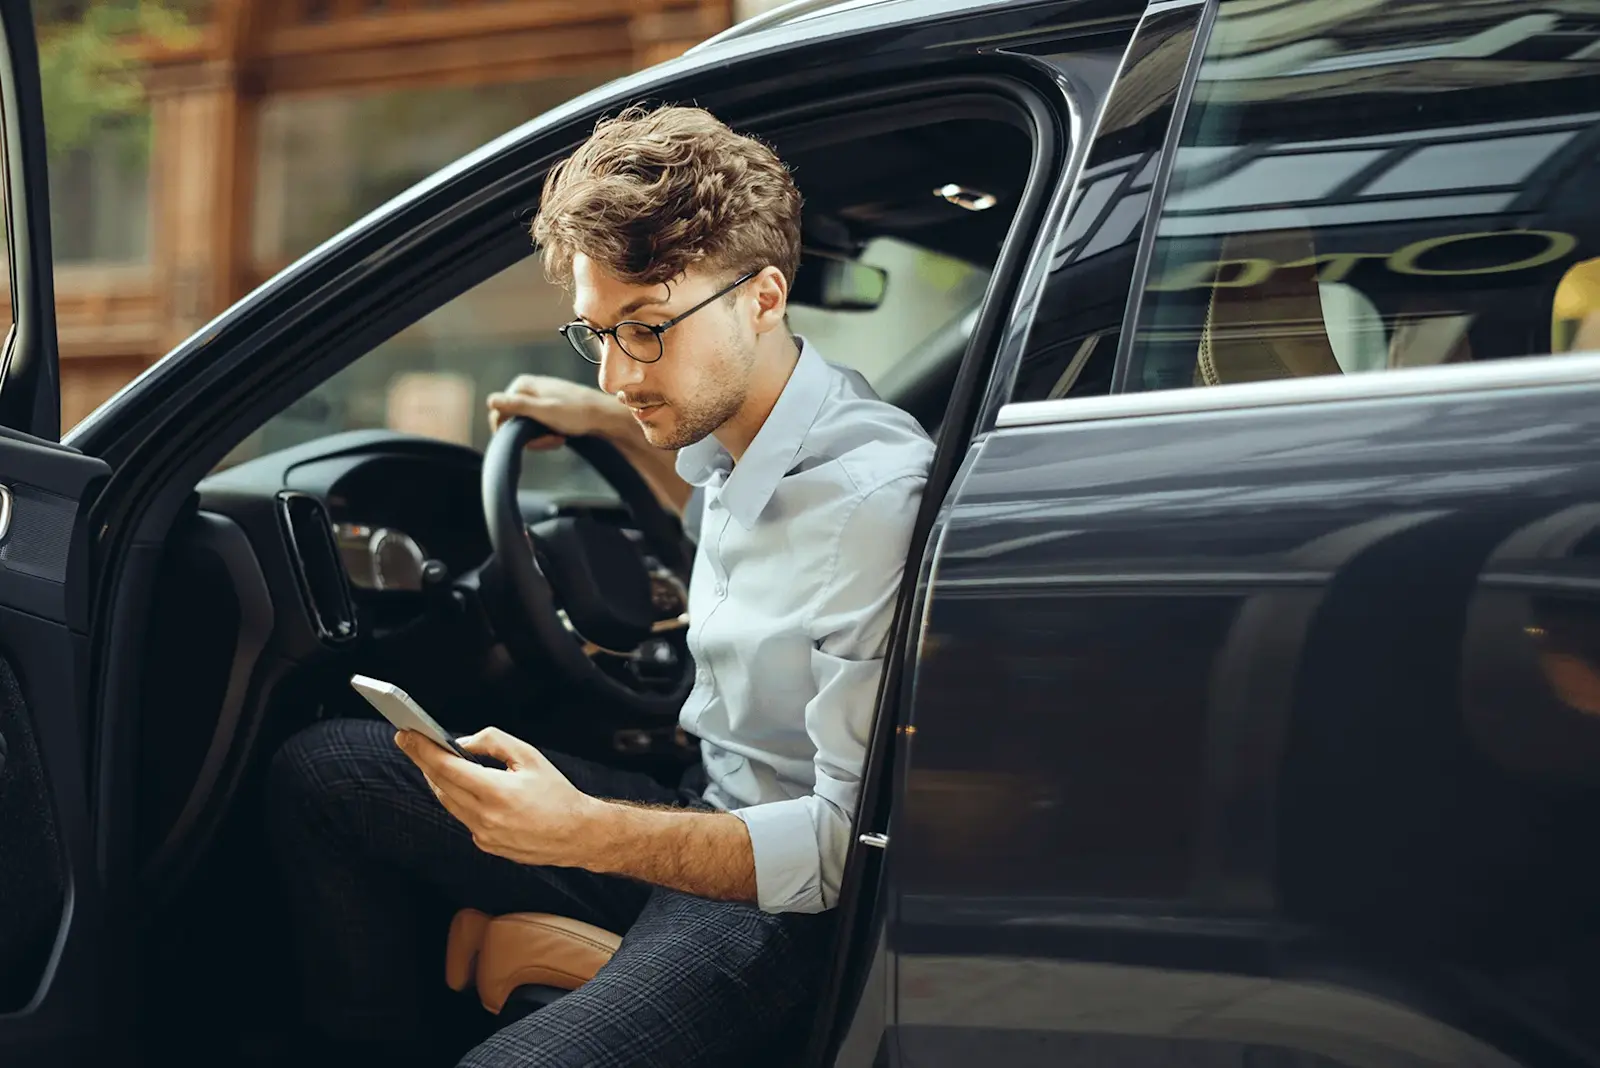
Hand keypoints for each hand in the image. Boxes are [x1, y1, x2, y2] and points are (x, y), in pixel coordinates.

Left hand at [394, 726, 598, 866]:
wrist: (576, 834)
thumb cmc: (556, 792)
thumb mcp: (530, 756)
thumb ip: (493, 743)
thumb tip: (461, 744)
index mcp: (497, 792)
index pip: (447, 768)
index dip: (423, 749)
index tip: (406, 734)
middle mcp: (485, 817)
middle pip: (440, 785)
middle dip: (422, 760)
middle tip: (409, 741)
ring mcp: (484, 835)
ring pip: (448, 803)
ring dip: (436, 780)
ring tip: (430, 760)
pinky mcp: (486, 845)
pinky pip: (463, 817)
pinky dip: (457, 798)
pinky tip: (460, 785)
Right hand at [485, 375, 629, 450]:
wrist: (605, 417)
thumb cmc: (577, 413)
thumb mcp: (544, 410)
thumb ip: (517, 406)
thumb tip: (490, 401)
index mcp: (522, 385)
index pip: (498, 413)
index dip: (511, 432)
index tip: (530, 441)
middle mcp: (528, 389)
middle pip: (513, 422)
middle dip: (529, 437)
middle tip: (550, 440)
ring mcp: (539, 399)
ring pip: (526, 427)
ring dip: (540, 439)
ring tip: (558, 438)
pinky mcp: (549, 410)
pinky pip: (538, 427)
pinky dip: (548, 436)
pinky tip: (561, 437)